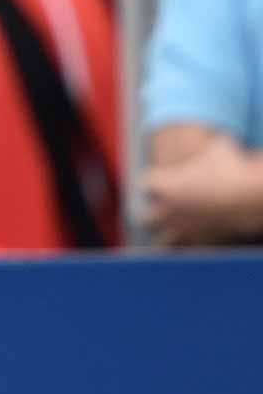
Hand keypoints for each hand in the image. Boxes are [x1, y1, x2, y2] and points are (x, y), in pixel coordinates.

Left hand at [143, 137, 262, 245]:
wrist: (250, 195)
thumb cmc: (234, 166)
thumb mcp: (219, 147)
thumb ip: (210, 146)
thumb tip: (218, 139)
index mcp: (163, 184)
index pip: (144, 184)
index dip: (153, 183)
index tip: (161, 182)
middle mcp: (166, 209)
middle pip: (143, 218)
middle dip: (150, 216)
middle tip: (158, 214)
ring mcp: (182, 230)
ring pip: (161, 243)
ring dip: (165, 240)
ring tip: (170, 241)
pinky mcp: (201, 244)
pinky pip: (188, 254)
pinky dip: (191, 251)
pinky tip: (194, 249)